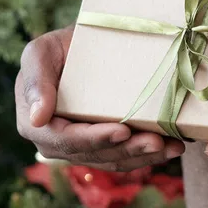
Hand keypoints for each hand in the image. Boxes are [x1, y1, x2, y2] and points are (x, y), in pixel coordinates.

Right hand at [15, 26, 184, 170]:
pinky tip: (171, 147)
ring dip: (144, 156)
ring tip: (171, 147)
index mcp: (36, 126)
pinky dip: (148, 155)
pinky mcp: (103, 146)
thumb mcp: (40, 53)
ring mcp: (81, 148)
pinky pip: (124, 156)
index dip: (95, 139)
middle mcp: (56, 144)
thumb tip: (37, 118)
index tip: (122, 131)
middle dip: (128, 149)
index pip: (67, 140)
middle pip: (95, 154)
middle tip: (157, 141)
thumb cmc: (58, 47)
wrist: (80, 48)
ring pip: (114, 159)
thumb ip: (36, 81)